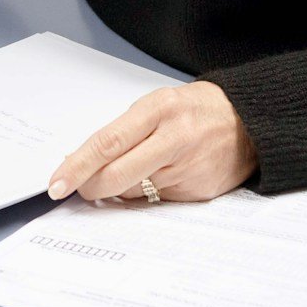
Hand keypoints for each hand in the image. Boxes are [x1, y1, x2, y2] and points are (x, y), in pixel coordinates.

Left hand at [46, 81, 257, 204]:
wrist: (248, 123)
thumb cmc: (196, 110)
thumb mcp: (158, 105)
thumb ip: (124, 131)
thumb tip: (83, 162)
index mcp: (159, 109)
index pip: (108, 142)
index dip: (78, 166)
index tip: (57, 183)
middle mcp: (175, 138)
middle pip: (116, 175)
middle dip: (90, 186)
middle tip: (80, 188)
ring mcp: (187, 168)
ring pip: (133, 192)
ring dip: (121, 187)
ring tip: (138, 166)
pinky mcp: (197, 192)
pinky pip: (156, 201)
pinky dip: (148, 192)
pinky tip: (163, 174)